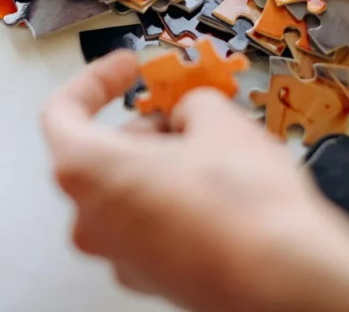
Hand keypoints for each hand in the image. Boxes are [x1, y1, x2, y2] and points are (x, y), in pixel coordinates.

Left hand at [41, 51, 348, 311]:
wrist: (285, 279)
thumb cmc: (243, 208)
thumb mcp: (217, 120)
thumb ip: (190, 104)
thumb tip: (191, 112)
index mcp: (86, 171)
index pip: (63, 112)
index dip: (96, 80)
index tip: (126, 69)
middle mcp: (90, 221)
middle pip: (99, 155)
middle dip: (144, 127)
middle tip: (184, 112)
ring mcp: (119, 257)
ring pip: (127, 193)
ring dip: (160, 164)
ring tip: (212, 149)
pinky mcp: (152, 279)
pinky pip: (150, 227)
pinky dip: (173, 202)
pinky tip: (218, 190)